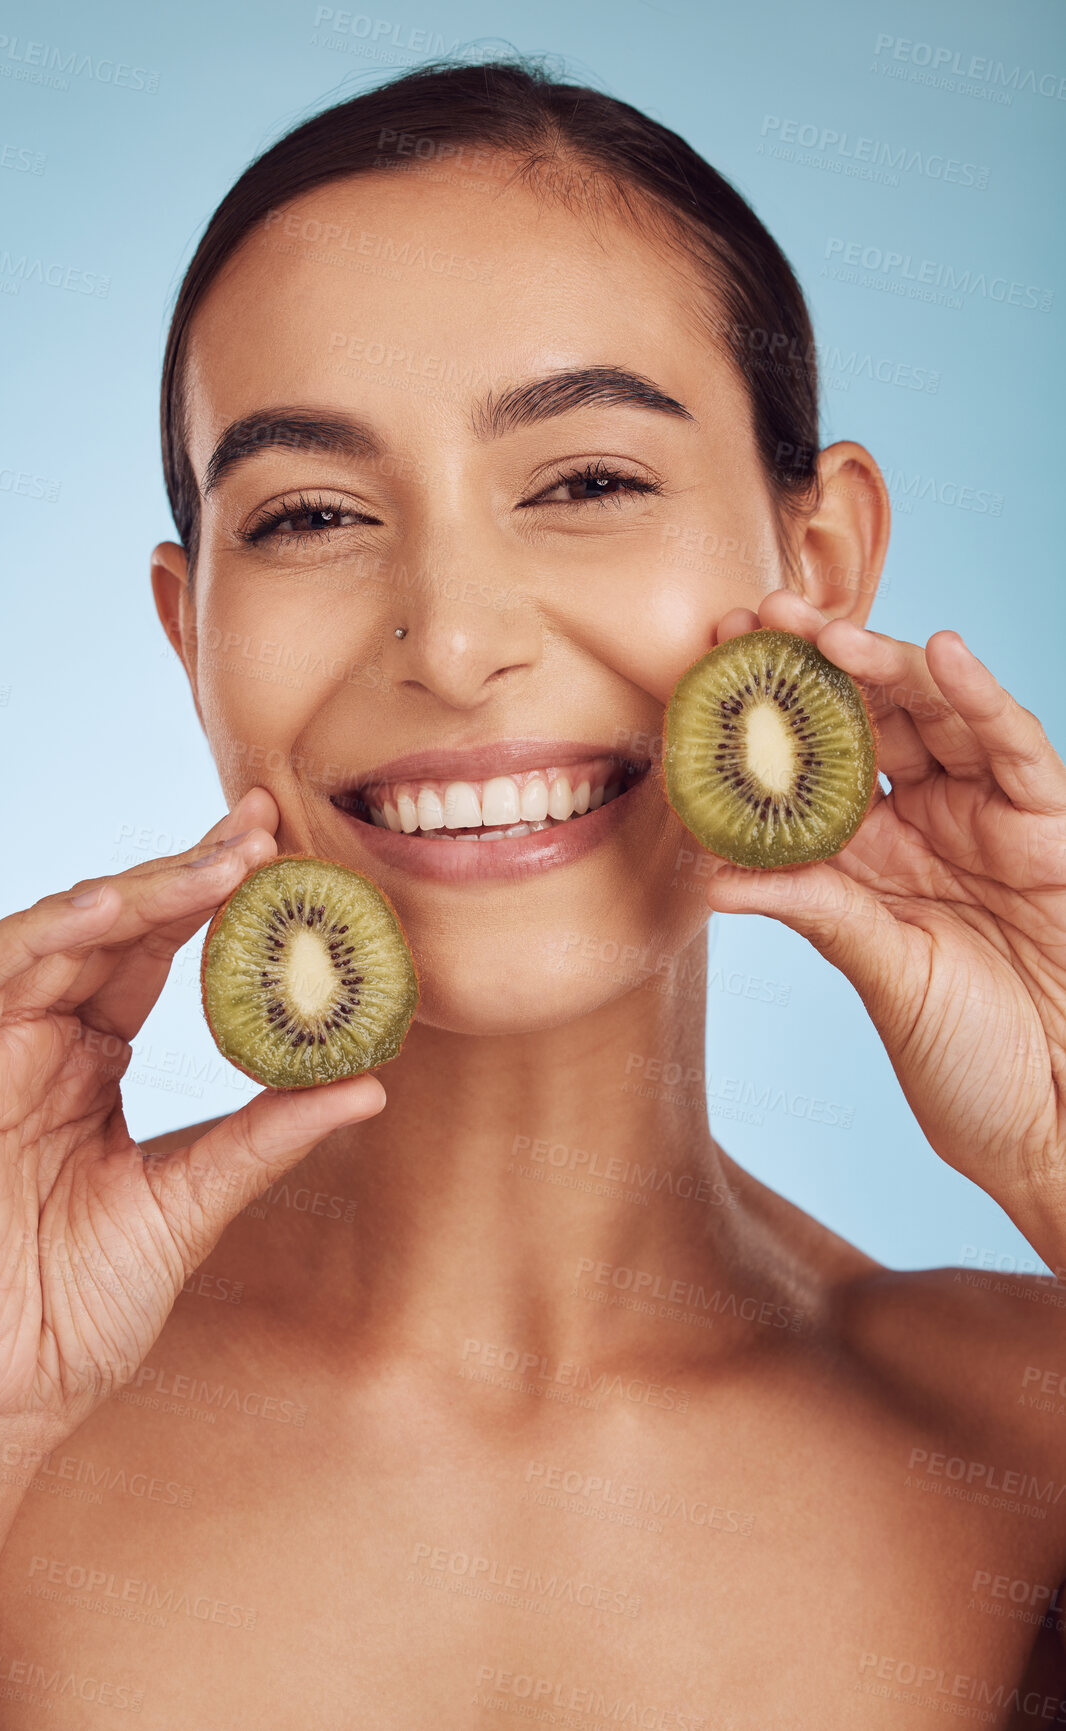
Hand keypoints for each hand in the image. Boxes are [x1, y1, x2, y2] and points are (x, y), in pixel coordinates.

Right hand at [0, 788, 384, 1451]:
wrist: (12, 1394)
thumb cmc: (86, 1305)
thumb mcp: (196, 1201)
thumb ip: (269, 1134)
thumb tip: (371, 1081)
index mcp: (95, 1061)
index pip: (154, 948)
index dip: (210, 892)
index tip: (280, 847)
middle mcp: (44, 1042)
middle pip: (110, 925)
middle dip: (184, 869)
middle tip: (262, 830)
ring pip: (52, 933)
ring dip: (132, 889)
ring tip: (215, 866)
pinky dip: (40, 932)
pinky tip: (108, 907)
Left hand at [705, 592, 1065, 1254]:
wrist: (1053, 1116)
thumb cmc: (967, 1057)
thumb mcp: (877, 968)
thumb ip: (811, 906)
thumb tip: (705, 874)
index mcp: (870, 852)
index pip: (813, 761)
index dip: (766, 711)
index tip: (706, 663)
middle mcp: (926, 819)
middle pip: (869, 716)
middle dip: (813, 662)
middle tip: (754, 617)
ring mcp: (988, 815)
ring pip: (935, 715)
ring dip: (883, 666)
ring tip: (822, 632)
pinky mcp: (1048, 824)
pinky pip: (1016, 747)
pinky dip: (981, 698)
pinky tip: (940, 655)